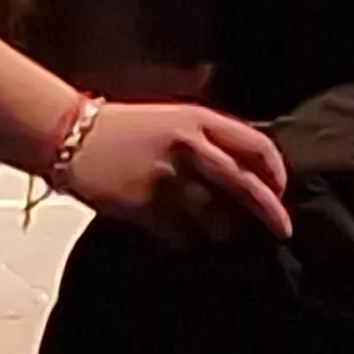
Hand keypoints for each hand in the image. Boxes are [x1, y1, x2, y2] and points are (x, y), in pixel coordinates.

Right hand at [54, 100, 293, 245]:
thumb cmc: (124, 126)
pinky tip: (185, 237)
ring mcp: (167, 178)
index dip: (277, 172)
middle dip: (270, 212)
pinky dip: (189, 240)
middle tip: (283, 230)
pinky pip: (182, 234)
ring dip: (223, 228)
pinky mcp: (145, 206)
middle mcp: (189, 147)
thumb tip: (248, 163)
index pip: (257, 146)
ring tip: (220, 231)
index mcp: (199, 119)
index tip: (280, 190)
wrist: (70, 136)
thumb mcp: (173, 114)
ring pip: (216, 216)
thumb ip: (210, 134)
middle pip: (245, 185)